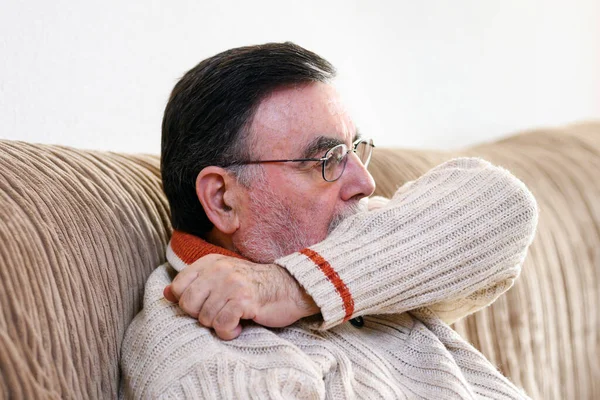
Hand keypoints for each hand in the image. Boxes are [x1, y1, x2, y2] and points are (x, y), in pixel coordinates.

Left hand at [163, 254, 318, 339]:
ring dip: (218, 325)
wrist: (290, 288)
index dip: (185, 302)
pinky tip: (239, 325)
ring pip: (205, 318)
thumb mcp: (222, 278)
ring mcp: (232, 284)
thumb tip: (166, 293)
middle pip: (188, 304)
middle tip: (220, 314)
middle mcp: (219, 270)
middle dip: (201, 316)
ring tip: (233, 318)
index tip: (203, 306)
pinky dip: (229, 331)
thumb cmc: (254, 286)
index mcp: (210, 262)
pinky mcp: (244, 300)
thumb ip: (195, 283)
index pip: (178, 286)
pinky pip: (222, 325)